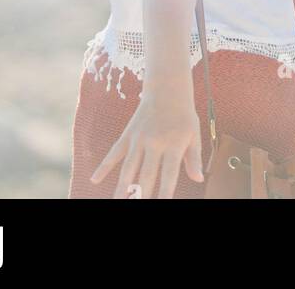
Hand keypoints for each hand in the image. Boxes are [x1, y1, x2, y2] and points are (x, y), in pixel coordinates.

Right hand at [90, 87, 204, 198]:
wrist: (167, 88)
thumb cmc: (183, 114)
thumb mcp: (194, 134)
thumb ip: (193, 158)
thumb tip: (199, 179)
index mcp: (173, 145)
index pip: (168, 175)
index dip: (165, 194)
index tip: (162, 205)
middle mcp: (154, 143)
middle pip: (145, 175)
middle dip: (141, 196)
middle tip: (136, 207)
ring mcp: (138, 139)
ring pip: (128, 169)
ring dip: (121, 188)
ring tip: (116, 202)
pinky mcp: (128, 135)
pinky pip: (114, 153)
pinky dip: (104, 166)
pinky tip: (94, 179)